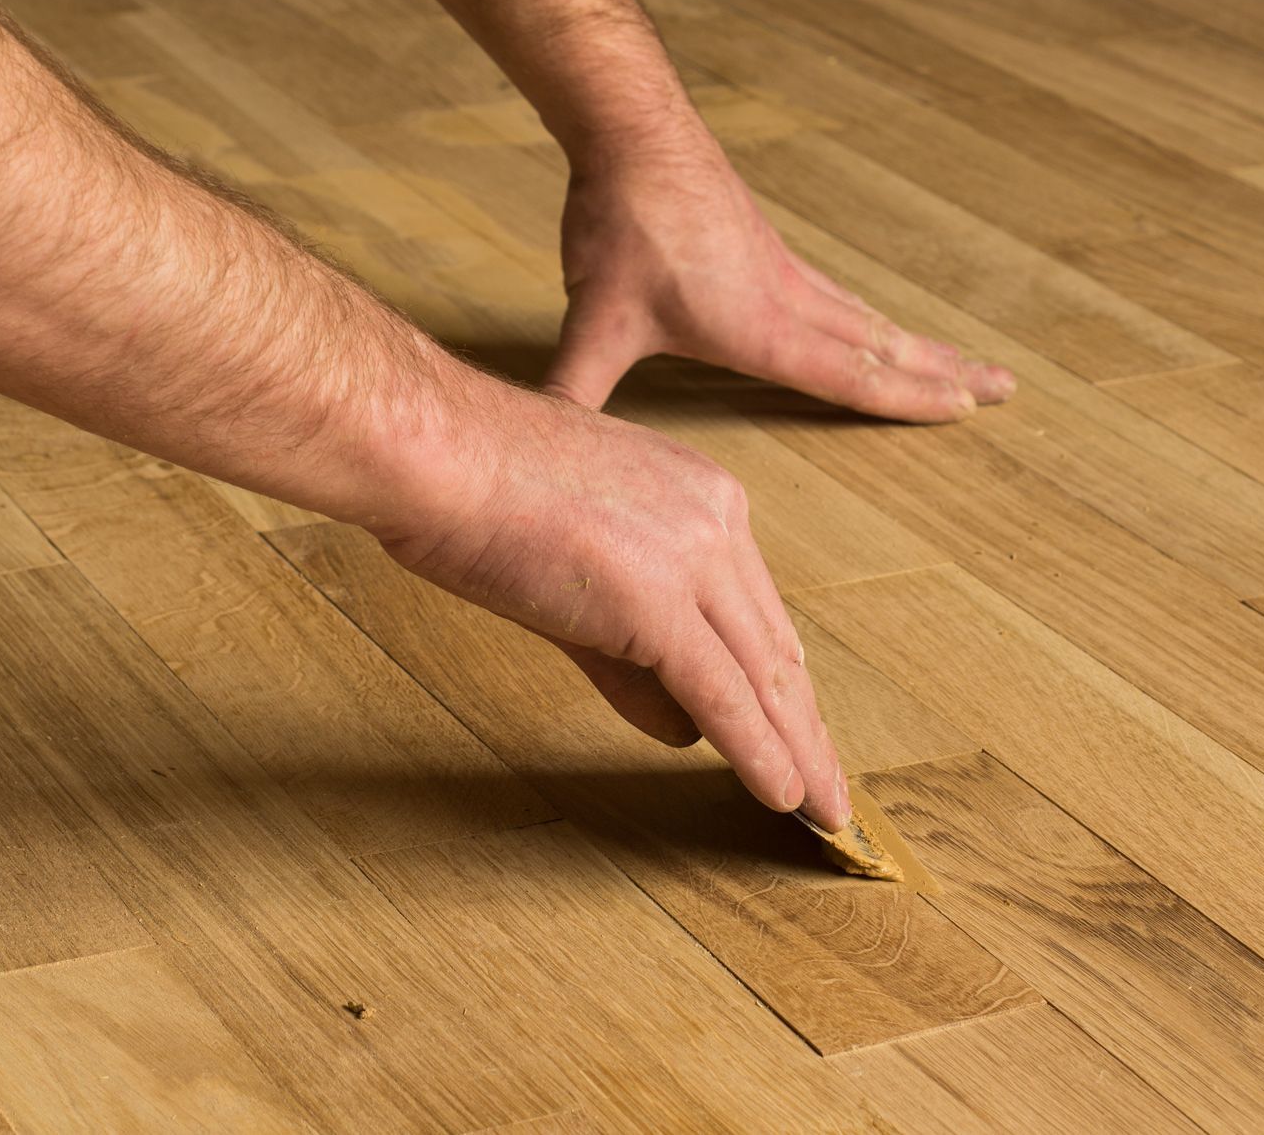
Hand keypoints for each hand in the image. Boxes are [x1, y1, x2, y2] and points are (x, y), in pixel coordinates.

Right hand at [379, 383, 849, 829]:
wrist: (430, 449)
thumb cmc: (472, 490)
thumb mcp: (568, 574)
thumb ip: (627, 654)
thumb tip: (679, 723)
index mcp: (699, 497)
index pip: (754, 613)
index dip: (779, 684)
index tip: (798, 730)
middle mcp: (715, 520)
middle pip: (774, 648)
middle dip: (805, 729)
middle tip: (832, 789)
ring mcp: (691, 559)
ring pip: (763, 677)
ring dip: (800, 755)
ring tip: (827, 813)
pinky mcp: (657, 602)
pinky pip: (722, 695)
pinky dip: (760, 754)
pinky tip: (786, 797)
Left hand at [545, 133, 1016, 415]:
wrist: (632, 130)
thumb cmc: (623, 222)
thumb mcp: (595, 318)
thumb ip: (574, 387)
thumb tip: (543, 446)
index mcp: (765, 327)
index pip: (855, 376)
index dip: (913, 399)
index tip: (971, 410)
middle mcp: (790, 299)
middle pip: (885, 345)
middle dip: (945, 374)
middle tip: (1007, 388)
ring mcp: (784, 271)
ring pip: (868, 318)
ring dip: (919, 345)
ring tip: (966, 363)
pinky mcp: (767, 250)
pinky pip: (839, 296)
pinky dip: (873, 319)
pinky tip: (870, 324)